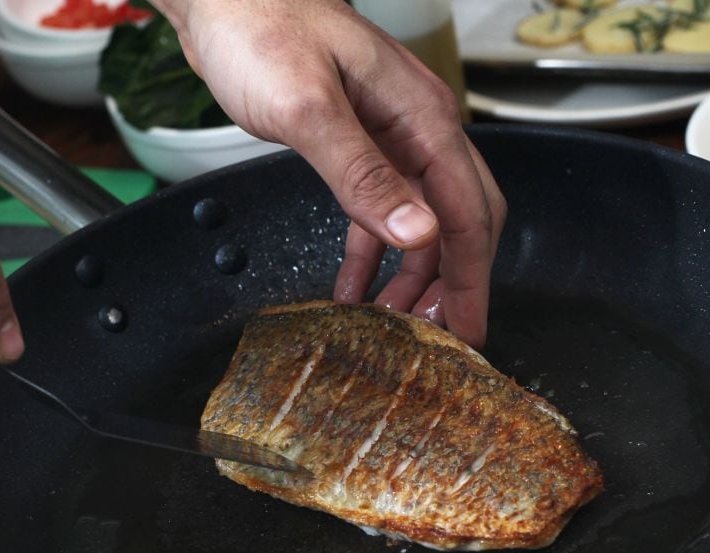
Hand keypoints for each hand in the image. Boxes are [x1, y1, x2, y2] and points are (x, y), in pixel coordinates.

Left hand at [152, 0, 504, 347]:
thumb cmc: (262, 32)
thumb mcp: (310, 109)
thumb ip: (362, 172)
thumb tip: (417, 230)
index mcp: (421, 119)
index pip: (467, 211)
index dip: (471, 278)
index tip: (468, 331)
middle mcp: (415, 128)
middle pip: (459, 217)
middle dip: (454, 281)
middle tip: (442, 340)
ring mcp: (387, 135)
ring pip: (420, 217)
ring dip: (412, 273)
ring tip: (396, 323)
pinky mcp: (355, 141)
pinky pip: (376, 206)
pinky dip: (369, 251)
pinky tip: (352, 286)